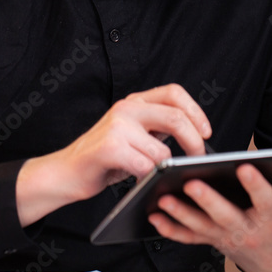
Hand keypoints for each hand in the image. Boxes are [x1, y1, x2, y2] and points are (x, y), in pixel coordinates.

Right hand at [16, 84, 210, 225]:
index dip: (195, 111)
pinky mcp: (110, 147)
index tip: (206, 132)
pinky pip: (145, 165)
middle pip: (175, 117)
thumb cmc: (103, 158)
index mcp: (134, 102)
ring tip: (158, 174)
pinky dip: (149, 177)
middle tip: (197, 158)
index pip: (174, 93)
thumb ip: (156, 128)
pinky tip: (141, 179)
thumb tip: (196, 136)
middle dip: (194, 141)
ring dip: (165, 168)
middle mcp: (126, 108)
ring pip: (162, 149)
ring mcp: (117, 126)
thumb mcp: (132, 134)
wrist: (65, 171)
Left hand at [147, 162, 271, 271]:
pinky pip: (189, 237)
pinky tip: (156, 216)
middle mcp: (248, 230)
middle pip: (226, 215)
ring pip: (201, 226)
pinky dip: (171, 229)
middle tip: (192, 183)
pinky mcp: (211, 240)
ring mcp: (226, 237)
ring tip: (165, 197)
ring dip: (181, 213)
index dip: (257, 186)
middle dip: (208, 200)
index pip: (266, 202)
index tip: (246, 167)